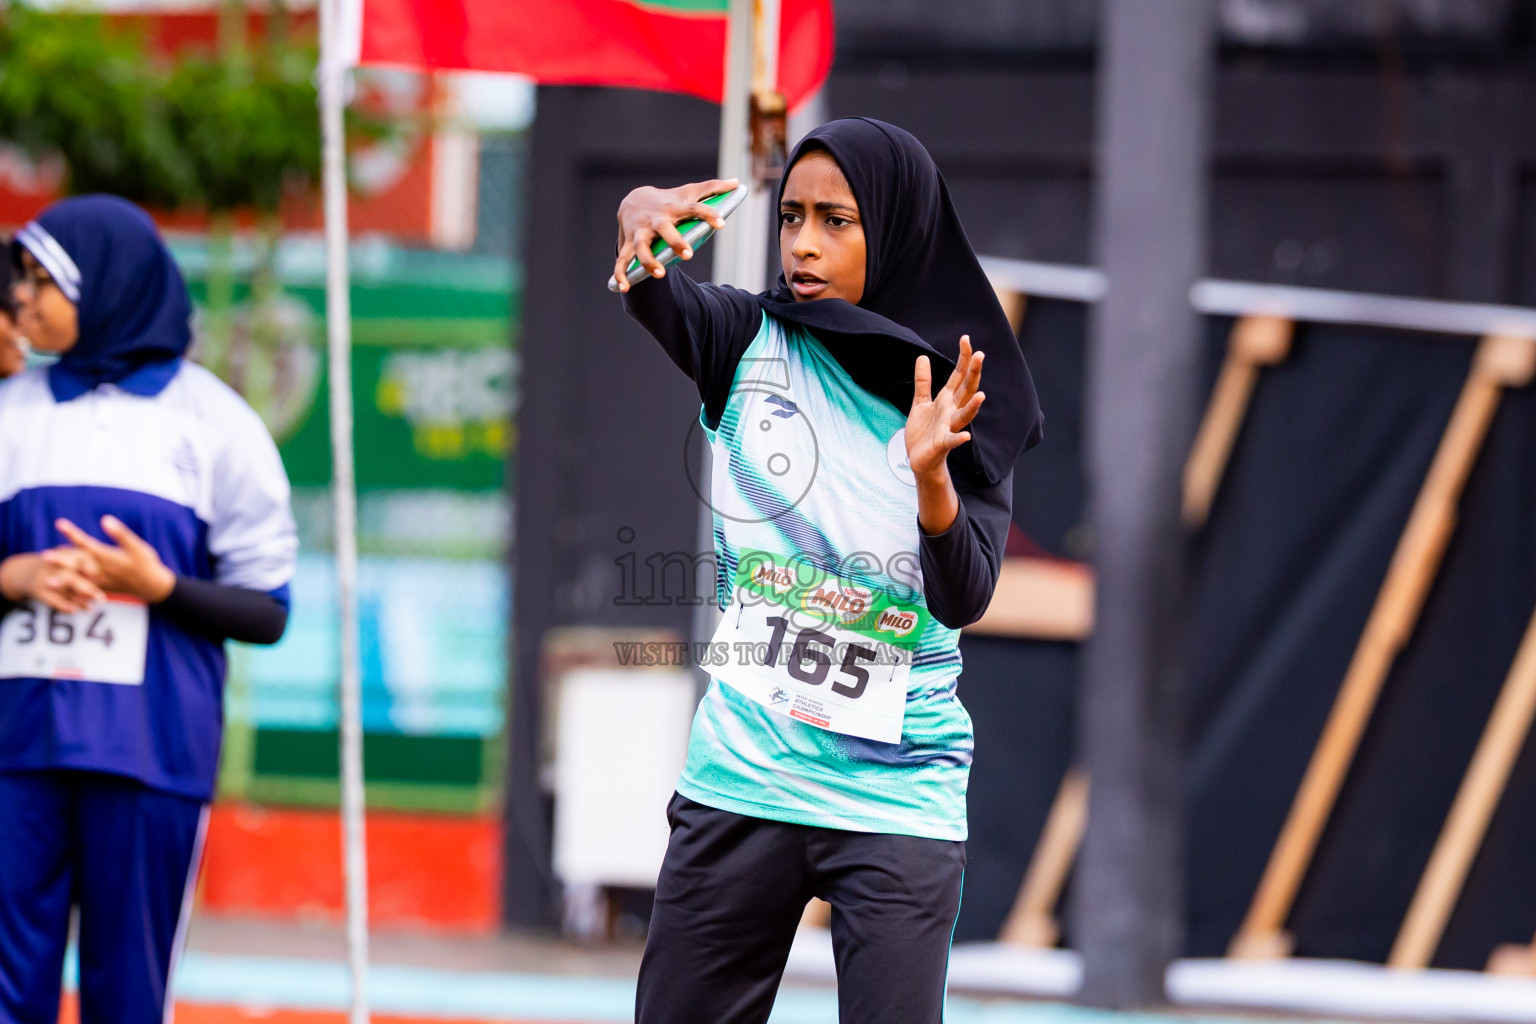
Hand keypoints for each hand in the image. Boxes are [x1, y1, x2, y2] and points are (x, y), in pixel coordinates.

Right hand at [0, 550, 104, 613]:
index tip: (99, 578)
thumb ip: (92, 567)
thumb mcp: (75, 560)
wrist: (28, 572)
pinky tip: (75, 611)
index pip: (81, 558)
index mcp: (67, 552)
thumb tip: (115, 579)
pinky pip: (51, 599)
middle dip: (86, 588)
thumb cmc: (64, 567)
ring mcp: (44, 576)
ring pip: (63, 589)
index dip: (90, 568)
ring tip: (92, 609)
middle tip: (102, 599)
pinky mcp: (37, 589)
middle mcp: (54, 562)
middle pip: (71, 575)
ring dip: (78, 599)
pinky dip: (64, 606)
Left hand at [51, 516, 175, 603]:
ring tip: (47, 581)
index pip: (88, 543)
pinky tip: (61, 594)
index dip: (73, 533)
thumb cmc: (147, 564)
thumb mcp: (138, 547)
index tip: (59, 523)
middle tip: (44, 557)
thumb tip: (105, 519)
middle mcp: (103, 569)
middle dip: (62, 560)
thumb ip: (121, 534)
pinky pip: (85, 592)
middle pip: (79, 563)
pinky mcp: (102, 589)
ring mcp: (102, 581)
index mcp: (109, 556)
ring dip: (64, 581)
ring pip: (80, 581)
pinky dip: (73, 593)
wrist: (153, 587)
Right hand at [613, 178, 738, 292]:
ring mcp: (640, 232)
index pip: (694, 208)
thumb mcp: (688, 192)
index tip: (721, 223)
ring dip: (648, 260)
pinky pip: (622, 260)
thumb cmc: (668, 200)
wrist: (633, 200)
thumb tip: (736, 182)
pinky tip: (625, 287)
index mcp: (673, 207)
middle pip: (664, 229)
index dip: (708, 214)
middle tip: (688, 254)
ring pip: (641, 247)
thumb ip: (711, 188)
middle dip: (675, 241)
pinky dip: (621, 274)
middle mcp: (655, 220)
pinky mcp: (628, 243)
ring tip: (661, 274)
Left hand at [906, 335, 984, 479]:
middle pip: (966, 390)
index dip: (963, 358)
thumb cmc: (923, 432)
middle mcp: (952, 411)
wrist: (919, 459)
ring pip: (964, 415)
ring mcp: (949, 427)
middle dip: (973, 373)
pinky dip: (959, 439)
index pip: (958, 376)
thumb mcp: (920, 402)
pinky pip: (952, 441)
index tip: (966, 339)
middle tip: (980, 355)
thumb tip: (922, 357)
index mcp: (947, 400)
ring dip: (973, 406)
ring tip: (982, 395)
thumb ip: (923, 381)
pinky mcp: (942, 444)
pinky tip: (966, 437)